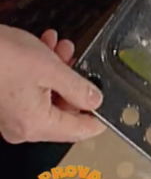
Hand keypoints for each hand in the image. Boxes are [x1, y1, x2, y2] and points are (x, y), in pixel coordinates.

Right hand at [0, 26, 105, 143]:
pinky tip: (45, 47)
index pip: (80, 131)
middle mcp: (22, 127)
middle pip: (64, 112)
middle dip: (74, 83)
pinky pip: (31, 92)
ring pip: (48, 97)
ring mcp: (11, 116)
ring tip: (61, 48)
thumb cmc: (0, 57)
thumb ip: (78, 88)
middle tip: (80, 61)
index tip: (112, 106)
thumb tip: (96, 101)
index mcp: (36, 124)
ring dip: (58, 72)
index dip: (99, 117)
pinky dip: (41, 72)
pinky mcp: (4, 102)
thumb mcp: (50, 69)